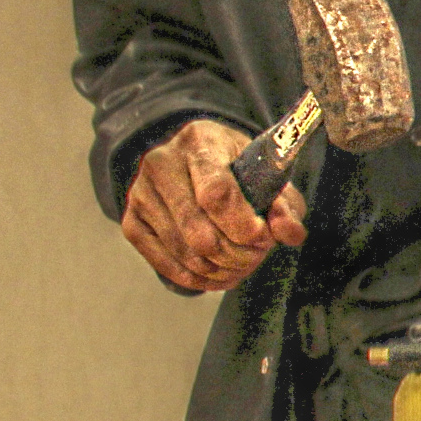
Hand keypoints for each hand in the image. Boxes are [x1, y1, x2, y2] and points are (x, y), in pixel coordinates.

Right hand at [120, 118, 305, 295]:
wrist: (194, 160)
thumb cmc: (237, 168)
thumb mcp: (267, 174)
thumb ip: (285, 204)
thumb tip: (289, 233)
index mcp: (201, 141)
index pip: (216, 192)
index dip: (242, 225)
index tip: (264, 238)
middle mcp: (162, 164)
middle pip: (198, 230)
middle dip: (235, 253)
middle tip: (257, 254)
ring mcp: (141, 194)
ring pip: (183, 250)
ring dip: (219, 269)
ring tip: (243, 266)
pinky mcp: (131, 222)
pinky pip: (164, 263)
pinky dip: (196, 279)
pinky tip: (219, 276)